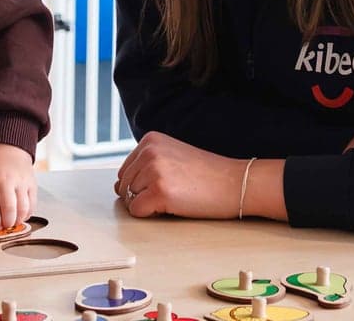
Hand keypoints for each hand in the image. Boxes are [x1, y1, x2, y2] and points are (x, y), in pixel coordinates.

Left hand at [0, 143, 35, 229]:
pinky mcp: (31, 183)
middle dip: (6, 223)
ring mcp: (20, 181)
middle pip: (8, 207)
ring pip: (22, 207)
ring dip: (17, 220)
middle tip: (3, 227)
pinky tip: (20, 215)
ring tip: (12, 223)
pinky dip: (27, 214)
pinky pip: (32, 203)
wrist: (7, 148)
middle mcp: (5, 180)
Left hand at [115, 132, 247, 218]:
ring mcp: (153, 170)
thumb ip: (146, 165)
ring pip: (129, 199)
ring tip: (175, 195)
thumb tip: (118, 186)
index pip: (125, 171)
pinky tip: (173, 205)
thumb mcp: (172, 156)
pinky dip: (151, 214)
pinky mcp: (159, 191)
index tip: (168, 181)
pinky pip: (137, 211)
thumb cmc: (207, 174)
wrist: (235, 182)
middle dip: (143, 194)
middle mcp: (149, 151)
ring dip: (148, 204)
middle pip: (124, 185)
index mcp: (150, 139)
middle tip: (174, 190)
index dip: (143, 184)